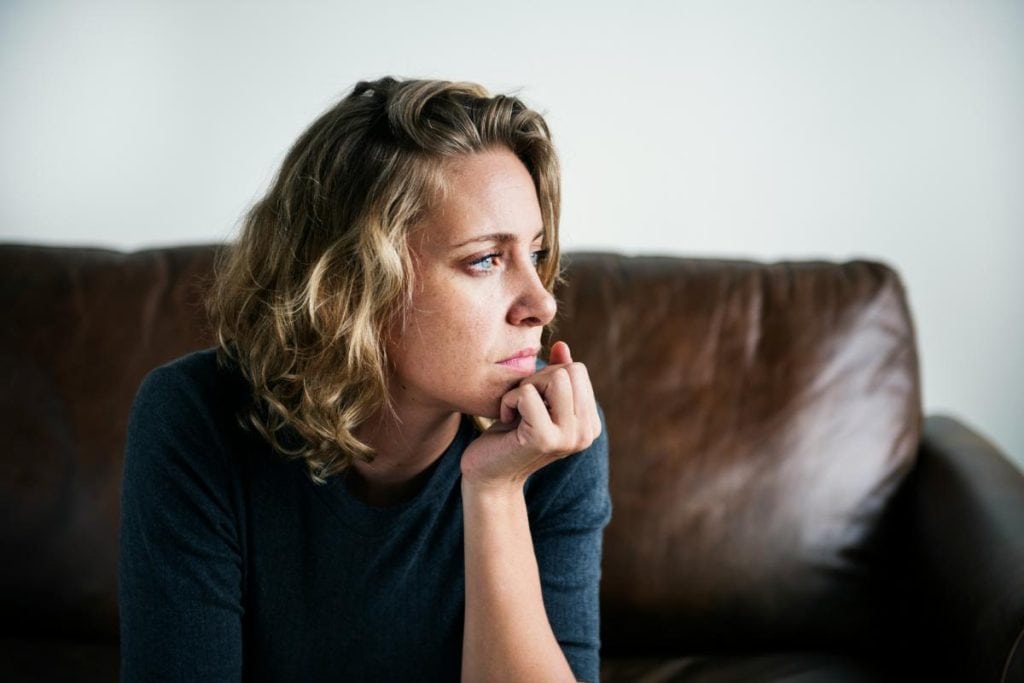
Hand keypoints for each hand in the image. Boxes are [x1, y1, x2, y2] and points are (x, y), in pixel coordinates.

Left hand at [460, 341, 600, 490]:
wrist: (488, 474)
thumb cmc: (510, 434)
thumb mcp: (537, 400)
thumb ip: (555, 374)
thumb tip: (561, 345)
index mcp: (590, 423)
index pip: (578, 370)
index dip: (548, 376)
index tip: (533, 402)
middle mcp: (586, 433)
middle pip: (570, 370)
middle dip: (538, 378)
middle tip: (522, 405)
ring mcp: (568, 437)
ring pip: (556, 377)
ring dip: (526, 387)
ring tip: (517, 410)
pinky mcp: (545, 439)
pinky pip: (528, 394)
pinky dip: (509, 400)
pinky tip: (506, 420)